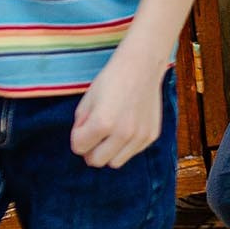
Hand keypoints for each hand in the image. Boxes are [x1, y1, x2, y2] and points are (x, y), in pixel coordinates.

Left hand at [71, 48, 165, 167]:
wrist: (142, 66)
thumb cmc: (111, 80)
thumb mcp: (86, 102)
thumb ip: (81, 127)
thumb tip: (84, 146)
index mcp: (102, 123)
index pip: (78, 148)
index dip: (77, 136)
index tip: (84, 124)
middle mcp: (123, 133)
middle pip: (96, 161)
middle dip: (91, 149)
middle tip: (95, 134)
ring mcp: (140, 136)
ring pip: (115, 162)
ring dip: (109, 152)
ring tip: (111, 134)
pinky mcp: (151, 135)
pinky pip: (132, 152)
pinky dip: (126, 146)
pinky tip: (127, 128)